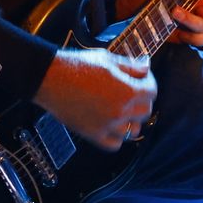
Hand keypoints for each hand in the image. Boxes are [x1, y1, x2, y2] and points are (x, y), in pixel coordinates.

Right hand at [34, 48, 156, 152]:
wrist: (50, 78)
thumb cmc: (77, 65)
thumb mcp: (107, 59)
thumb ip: (130, 66)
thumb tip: (146, 67)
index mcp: (126, 91)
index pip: (152, 92)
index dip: (149, 82)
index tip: (142, 78)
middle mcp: (120, 111)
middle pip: (145, 111)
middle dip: (141, 99)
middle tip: (131, 91)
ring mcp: (107, 125)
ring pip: (133, 130)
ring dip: (131, 119)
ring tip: (121, 108)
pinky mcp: (93, 135)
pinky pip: (115, 144)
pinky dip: (117, 136)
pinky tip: (111, 124)